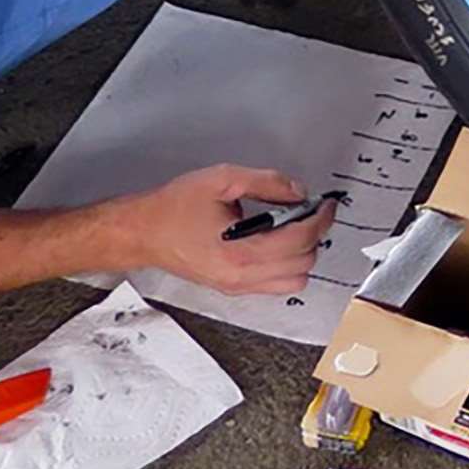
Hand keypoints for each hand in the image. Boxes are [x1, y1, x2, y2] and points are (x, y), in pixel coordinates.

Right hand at [109, 164, 336, 296]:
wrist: (143, 232)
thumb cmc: (174, 208)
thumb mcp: (223, 180)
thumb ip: (266, 182)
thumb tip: (298, 192)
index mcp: (240, 253)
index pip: (300, 240)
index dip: (320, 218)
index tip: (326, 204)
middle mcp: (241, 277)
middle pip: (303, 264)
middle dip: (314, 235)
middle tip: (309, 211)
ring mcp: (236, 287)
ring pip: (293, 282)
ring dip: (302, 254)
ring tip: (293, 227)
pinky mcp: (232, 288)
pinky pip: (275, 286)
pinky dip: (287, 266)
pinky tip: (276, 241)